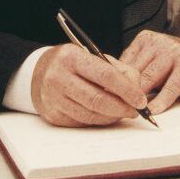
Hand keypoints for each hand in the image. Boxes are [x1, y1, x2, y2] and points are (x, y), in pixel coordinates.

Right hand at [30, 44, 148, 126]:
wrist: (38, 72)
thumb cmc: (71, 63)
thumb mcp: (92, 56)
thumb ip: (118, 69)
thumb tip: (137, 89)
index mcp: (71, 57)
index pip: (105, 75)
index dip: (127, 89)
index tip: (140, 99)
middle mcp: (58, 76)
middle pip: (98, 99)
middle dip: (122, 108)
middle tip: (135, 110)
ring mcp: (53, 98)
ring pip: (91, 115)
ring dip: (112, 117)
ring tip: (122, 112)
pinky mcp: (52, 115)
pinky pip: (82, 122)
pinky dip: (98, 121)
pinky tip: (104, 115)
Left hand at [119, 31, 179, 113]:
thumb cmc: (179, 63)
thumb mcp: (155, 59)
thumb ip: (138, 67)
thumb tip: (115, 84)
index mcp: (147, 39)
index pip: (126, 60)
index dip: (116, 79)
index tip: (109, 94)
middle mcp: (159, 43)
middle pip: (136, 70)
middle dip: (127, 90)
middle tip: (118, 106)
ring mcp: (174, 53)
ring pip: (150, 78)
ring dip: (141, 97)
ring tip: (132, 110)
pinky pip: (170, 87)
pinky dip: (160, 101)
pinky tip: (153, 110)